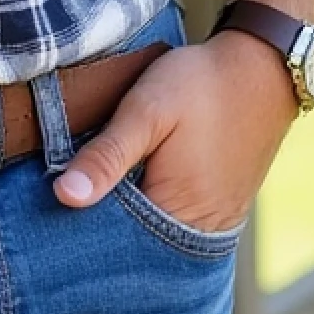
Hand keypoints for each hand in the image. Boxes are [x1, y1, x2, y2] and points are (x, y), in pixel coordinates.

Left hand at [51, 32, 299, 233]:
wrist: (260, 67)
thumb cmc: (201, 85)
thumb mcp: (146, 111)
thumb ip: (107, 155)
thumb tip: (64, 197)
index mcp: (177, 213)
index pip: (114, 244)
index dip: (81, 225)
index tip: (53, 204)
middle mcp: (200, 231)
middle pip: (137, 246)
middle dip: (102, 224)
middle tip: (68, 192)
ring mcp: (215, 222)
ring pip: (156, 235)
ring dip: (127, 217)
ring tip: (99, 185)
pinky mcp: (222, 208)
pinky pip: (177, 222)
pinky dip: (152, 209)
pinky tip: (133, 184)